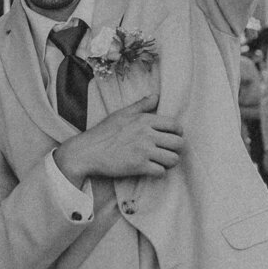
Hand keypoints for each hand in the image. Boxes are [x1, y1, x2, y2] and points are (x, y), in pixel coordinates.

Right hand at [55, 96, 183, 184]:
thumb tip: (156, 96)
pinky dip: (158, 172)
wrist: (88, 151)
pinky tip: (151, 169)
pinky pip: (161, 172)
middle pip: (179, 143)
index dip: (177, 132)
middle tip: (167, 151)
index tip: (171, 137)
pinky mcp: (139, 166)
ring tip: (161, 161)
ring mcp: (143, 151)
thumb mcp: (122, 113)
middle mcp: (147, 134)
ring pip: (173, 159)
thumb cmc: (104, 132)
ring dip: (169, 162)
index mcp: (144, 119)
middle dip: (176, 149)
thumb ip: (141, 105)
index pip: (175, 125)